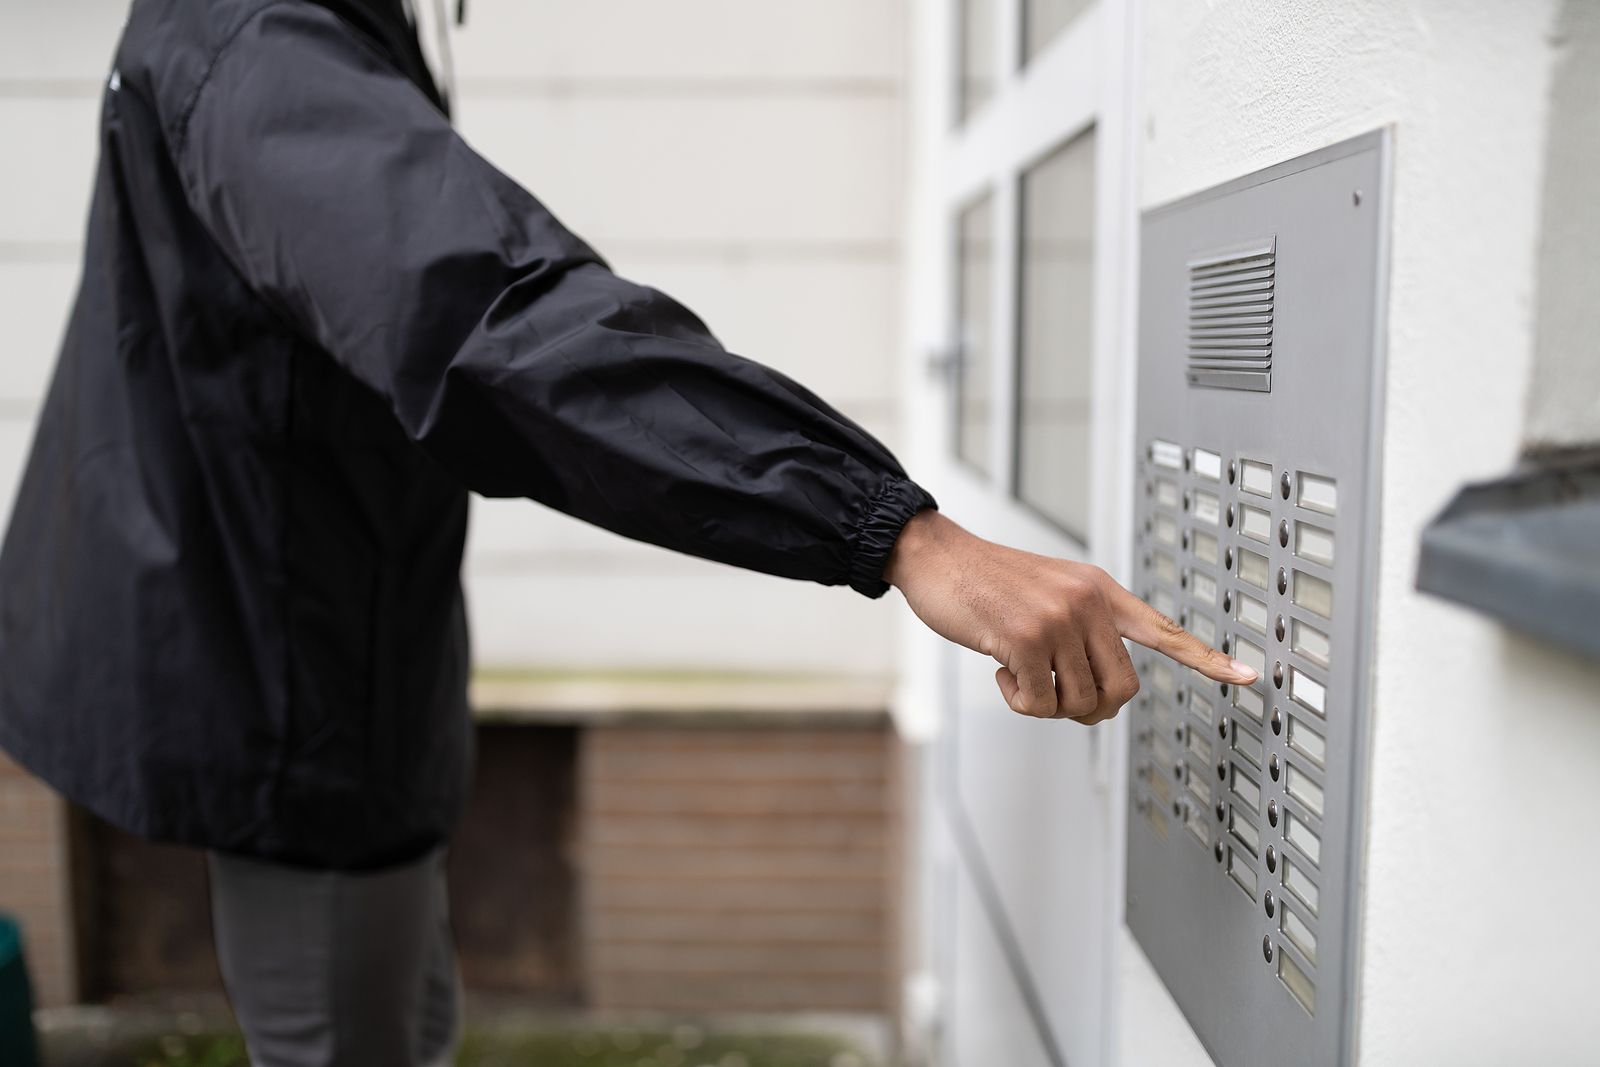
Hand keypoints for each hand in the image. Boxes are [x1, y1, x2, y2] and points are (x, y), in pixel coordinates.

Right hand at [884, 510, 1257, 723]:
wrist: (938, 557)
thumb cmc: (989, 583)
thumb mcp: (1051, 592)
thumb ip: (1083, 628)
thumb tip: (1099, 690)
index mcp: (1101, 590)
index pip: (1164, 629)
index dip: (1207, 658)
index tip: (1249, 677)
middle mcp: (1088, 602)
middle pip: (1121, 690)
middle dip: (1088, 707)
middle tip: (1052, 693)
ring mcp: (1058, 618)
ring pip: (1079, 703)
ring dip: (1044, 705)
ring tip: (1018, 673)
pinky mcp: (1025, 637)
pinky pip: (1038, 703)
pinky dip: (1016, 699)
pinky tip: (997, 668)